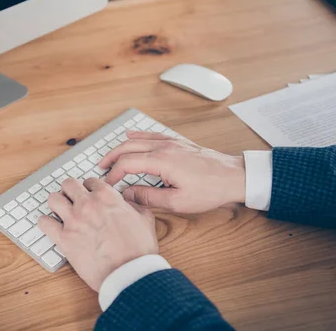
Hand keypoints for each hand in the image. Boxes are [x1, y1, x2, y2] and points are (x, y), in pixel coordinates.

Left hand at [38, 177, 157, 291]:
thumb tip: (127, 202)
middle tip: (73, 199)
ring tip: (60, 211)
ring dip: (56, 203)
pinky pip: (44, 223)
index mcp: (107, 196)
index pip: (90, 181)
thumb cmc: (139, 249)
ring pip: (52, 199)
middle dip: (70, 191)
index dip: (90, 188)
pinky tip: (50, 225)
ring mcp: (73, 220)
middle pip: (68, 184)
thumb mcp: (145, 219)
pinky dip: (45, 223)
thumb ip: (134, 205)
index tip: (89, 194)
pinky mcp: (64, 239)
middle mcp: (87, 204)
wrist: (129, 273)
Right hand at [99, 131, 245, 213]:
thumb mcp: (177, 201)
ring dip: (121, 147)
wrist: (234, 176)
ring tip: (110, 157)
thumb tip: (128, 194)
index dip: (113, 174)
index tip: (107, 185)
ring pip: (138, 139)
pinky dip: (138, 135)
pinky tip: (131, 135)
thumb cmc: (210, 190)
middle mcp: (164, 147)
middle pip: (128, 147)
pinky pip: (152, 135)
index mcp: (161, 161)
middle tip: (101, 169)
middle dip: (111, 158)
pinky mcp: (178, 142)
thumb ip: (149, 197)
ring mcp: (171, 142)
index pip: (127, 163)